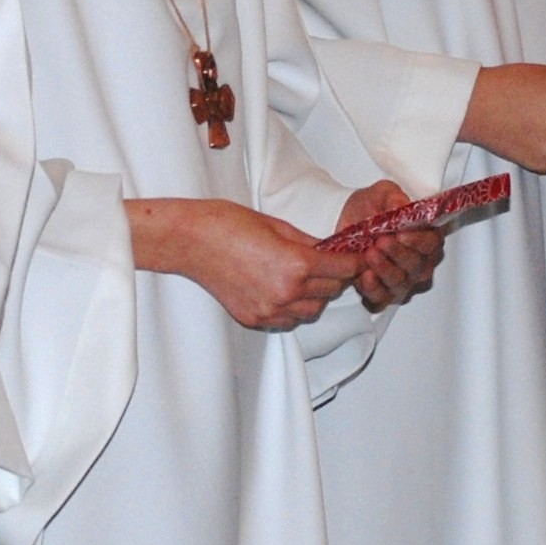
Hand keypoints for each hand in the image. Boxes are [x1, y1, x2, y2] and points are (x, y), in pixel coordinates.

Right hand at [129, 197, 360, 331]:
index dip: (352, 261)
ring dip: (316, 296)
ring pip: (312, 311)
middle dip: (335, 277)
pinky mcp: (254, 318)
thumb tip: (330, 250)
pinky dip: (293, 308)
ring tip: (305, 278)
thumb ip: (309, 243)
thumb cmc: (228, 224)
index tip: (354, 257)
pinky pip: (288, 319)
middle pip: (331, 292)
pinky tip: (283, 290)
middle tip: (330, 263)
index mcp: (296, 265)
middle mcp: (287, 293)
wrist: (190, 242)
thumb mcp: (278, 226)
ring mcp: (270, 310)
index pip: (343, 270)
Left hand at [329, 181, 444, 311]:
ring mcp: (403, 280)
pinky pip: (382, 299)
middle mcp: (419, 262)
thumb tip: (400, 204)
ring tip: (369, 254)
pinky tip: (364, 276)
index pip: (432, 243)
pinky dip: (373, 289)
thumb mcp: (381, 194)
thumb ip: (393, 196)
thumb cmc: (369, 208)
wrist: (342, 220)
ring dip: (385, 269)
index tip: (401, 233)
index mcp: (426, 238)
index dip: (419, 241)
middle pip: (418, 266)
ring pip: (401, 282)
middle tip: (381, 242)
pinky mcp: (383, 293)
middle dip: (399, 254)